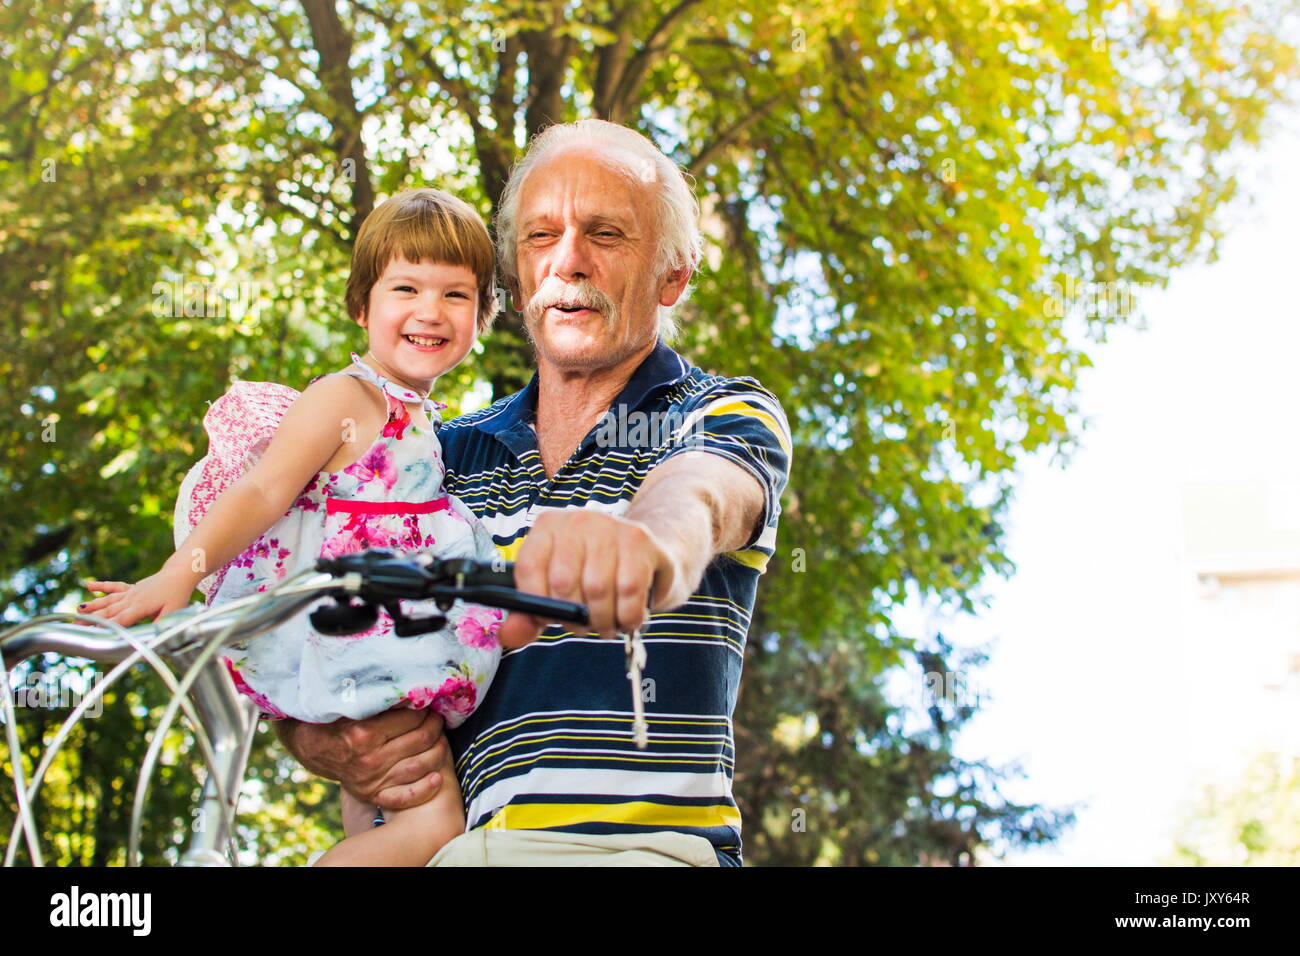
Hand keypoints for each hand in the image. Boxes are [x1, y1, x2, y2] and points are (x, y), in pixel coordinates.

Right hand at [78, 568, 196, 626]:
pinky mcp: (131, 588)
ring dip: (92, 606)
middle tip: (75, 626)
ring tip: (76, 611)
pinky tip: (88, 586)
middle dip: (91, 619)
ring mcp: (130, 593)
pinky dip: (101, 586)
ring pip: (108, 600)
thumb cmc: (177, 594)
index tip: (93, 632)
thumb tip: (153, 637)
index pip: (120, 619)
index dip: (107, 626)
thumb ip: (161, 624)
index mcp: (140, 607)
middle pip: (109, 611)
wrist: (179, 574)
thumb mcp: (173, 612)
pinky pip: (114, 587)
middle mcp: (131, 599)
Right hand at [276, 708, 449, 810]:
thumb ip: (380, 697)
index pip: (412, 718)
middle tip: (437, 718)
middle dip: (435, 726)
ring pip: (419, 766)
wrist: (311, 746)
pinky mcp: (372, 794)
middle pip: (420, 740)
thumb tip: (411, 689)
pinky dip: (424, 789)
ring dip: (438, 751)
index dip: (425, 709)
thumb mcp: (352, 702)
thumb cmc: (335, 718)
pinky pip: (403, 798)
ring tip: (440, 739)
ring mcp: (372, 780)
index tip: (428, 704)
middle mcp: (370, 759)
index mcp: (365, 733)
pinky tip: (437, 778)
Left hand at [497, 509, 678, 648]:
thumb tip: (508, 636)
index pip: (528, 569)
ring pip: (596, 589)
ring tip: (608, 624)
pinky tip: (628, 618)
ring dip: (603, 621)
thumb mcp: (558, 594)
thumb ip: (530, 616)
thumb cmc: (595, 576)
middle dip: (575, 618)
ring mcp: (609, 525)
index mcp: (547, 527)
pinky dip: (628, 615)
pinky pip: (628, 590)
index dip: (538, 605)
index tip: (553, 619)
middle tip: (587, 627)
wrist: (648, 556)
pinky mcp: (639, 539)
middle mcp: (576, 519)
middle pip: (563, 583)